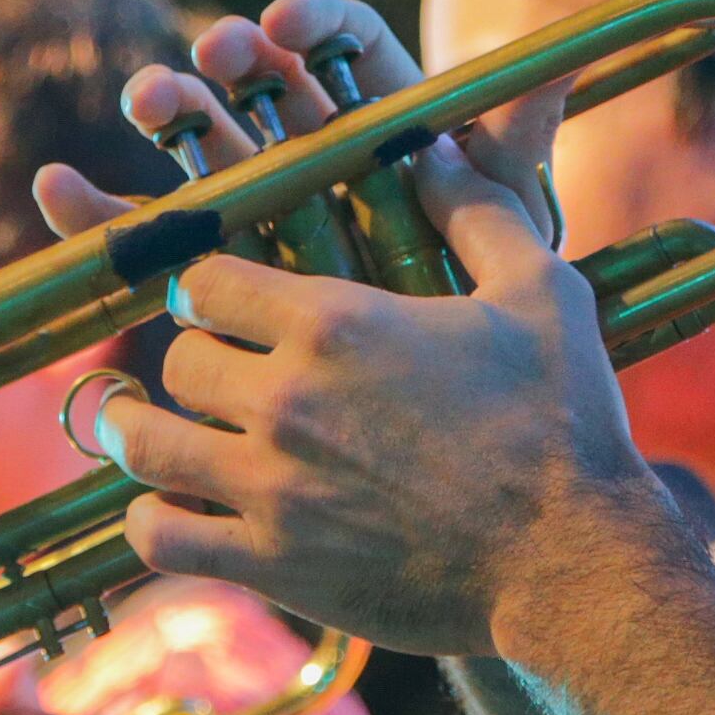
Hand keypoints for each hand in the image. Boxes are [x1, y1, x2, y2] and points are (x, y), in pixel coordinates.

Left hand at [34, 0, 679, 657]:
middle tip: (215, 375)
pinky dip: (151, 523)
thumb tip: (433, 149)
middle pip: (177, 362)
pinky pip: (160, 539)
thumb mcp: (542, 293)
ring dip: (142, 435)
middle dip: (194, 362)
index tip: (223, 303)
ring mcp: (272, 488)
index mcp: (337, 323)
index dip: (207, 286)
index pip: (206, 279)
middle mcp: (287, 399)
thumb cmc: (564, 424)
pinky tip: (170, 514)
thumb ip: (479, 212)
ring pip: (145, 445)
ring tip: (150, 432)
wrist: (572, 563)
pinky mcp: (272, 566)